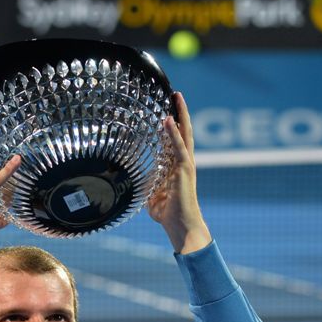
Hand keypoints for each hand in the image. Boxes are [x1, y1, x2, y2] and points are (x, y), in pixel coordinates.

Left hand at [147, 92, 211, 253]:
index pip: (174, 141)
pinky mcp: (185, 169)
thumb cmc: (168, 215)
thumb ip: (147, 188)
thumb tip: (135, 186)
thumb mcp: (152, 198)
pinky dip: (174, 133)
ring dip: (180, 115)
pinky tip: (167, 119)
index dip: (171, 126)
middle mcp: (184, 162)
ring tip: (177, 97)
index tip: (166, 110)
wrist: (181, 226)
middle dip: (180, 113)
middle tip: (176, 95)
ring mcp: (186, 165)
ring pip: (184, 134)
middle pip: (183, 132)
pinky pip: (179, 147)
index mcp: (177, 167)